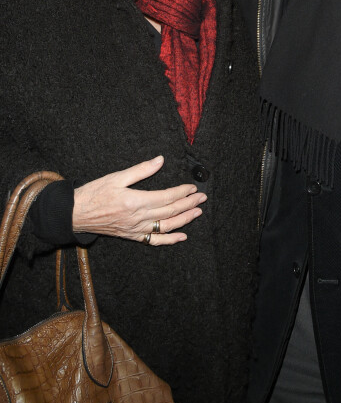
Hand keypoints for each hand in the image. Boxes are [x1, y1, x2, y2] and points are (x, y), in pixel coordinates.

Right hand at [73, 156, 205, 244]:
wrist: (76, 214)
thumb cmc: (94, 193)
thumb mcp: (116, 177)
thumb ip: (141, 170)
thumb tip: (160, 160)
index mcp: (136, 201)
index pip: (167, 197)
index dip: (182, 192)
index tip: (192, 187)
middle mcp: (138, 218)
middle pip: (170, 211)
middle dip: (189, 204)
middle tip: (202, 198)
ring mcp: (136, 229)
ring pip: (166, 226)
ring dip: (184, 220)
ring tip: (197, 212)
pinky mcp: (132, 236)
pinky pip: (155, 241)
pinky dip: (170, 240)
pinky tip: (182, 236)